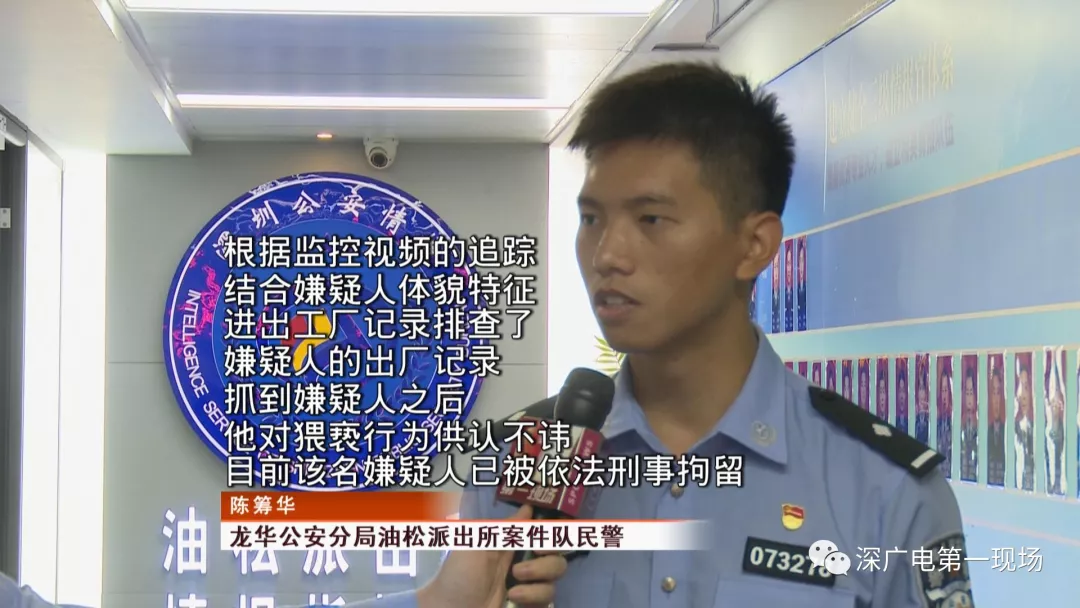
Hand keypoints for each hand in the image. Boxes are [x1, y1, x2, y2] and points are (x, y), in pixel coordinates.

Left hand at [417, 504, 567, 607]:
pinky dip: (533, 596)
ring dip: (537, 578)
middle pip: (556, 554)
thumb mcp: (477, 544)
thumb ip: (503, 527)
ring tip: (513, 585)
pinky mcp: (530, 605)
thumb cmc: (458, 574)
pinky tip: (514, 598)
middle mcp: (524, 563)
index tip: (544, 533)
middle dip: (548, 556)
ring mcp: (528, 586)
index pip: (541, 533)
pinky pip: (548, 599)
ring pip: (555, 577)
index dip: (549, 532)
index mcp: (510, 545)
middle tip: (531, 558)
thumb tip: (528, 507)